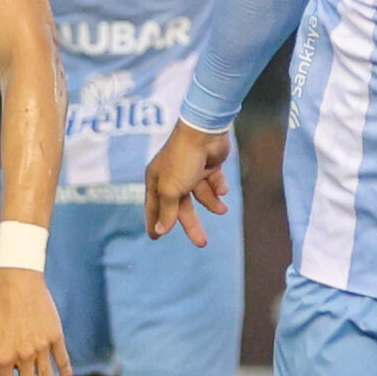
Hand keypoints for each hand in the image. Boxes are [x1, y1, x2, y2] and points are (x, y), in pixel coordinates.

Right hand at [145, 119, 231, 246]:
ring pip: (200, 195)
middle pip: (181, 206)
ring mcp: (190, 171)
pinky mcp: (207, 165)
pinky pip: (213, 183)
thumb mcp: (171, 190)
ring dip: (212, 203)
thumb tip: (160, 231)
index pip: (154, 207)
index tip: (155, 239)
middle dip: (192, 224)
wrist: (204, 133)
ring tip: (222, 210)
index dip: (155, 223)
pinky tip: (223, 188)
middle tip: (202, 242)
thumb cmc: (182, 160)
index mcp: (156, 180)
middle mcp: (171, 176)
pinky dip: (218, 187)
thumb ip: (168, 211)